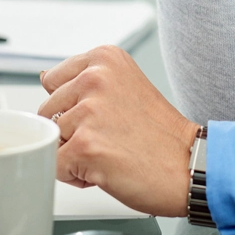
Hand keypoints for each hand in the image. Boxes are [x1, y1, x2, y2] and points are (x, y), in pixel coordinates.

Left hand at [38, 45, 200, 216]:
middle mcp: (95, 78)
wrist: (189, 166)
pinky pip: (55, 165)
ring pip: (51, 139)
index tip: (102, 116)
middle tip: (110, 138)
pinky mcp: (84, 145)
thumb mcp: (124, 86)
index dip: (73, 107)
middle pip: (48, 111)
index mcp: (104, 58)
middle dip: (71, 132)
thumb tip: (45, 77)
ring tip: (111, 152)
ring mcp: (89, 111)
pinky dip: (75, 175)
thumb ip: (84, 81)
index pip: (53, 82)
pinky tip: (105, 169)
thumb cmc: (161, 135)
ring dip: (74, 154)